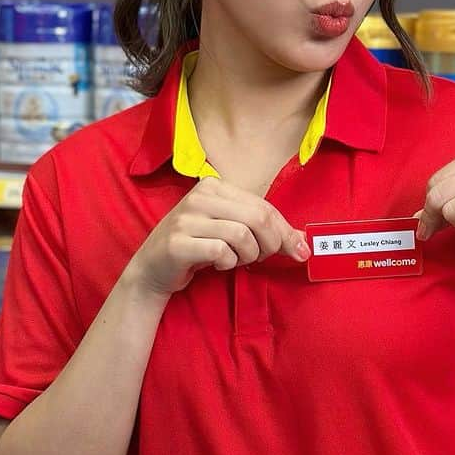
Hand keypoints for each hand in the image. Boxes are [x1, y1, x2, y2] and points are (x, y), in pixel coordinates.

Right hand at [125, 176, 309, 298]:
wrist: (152, 268)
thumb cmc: (197, 248)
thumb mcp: (230, 232)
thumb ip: (263, 230)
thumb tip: (302, 242)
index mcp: (214, 186)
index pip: (263, 206)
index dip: (286, 231)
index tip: (300, 251)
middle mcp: (199, 197)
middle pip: (257, 218)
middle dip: (271, 244)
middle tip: (264, 258)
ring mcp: (186, 218)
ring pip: (242, 235)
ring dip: (247, 256)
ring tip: (236, 260)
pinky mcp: (178, 242)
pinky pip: (221, 251)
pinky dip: (227, 263)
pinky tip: (218, 264)